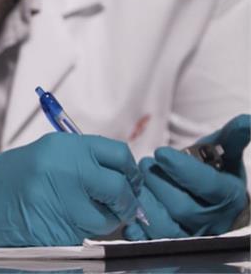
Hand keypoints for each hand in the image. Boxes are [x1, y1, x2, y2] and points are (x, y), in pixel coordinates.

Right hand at [0, 133, 142, 245]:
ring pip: (105, 220)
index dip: (129, 172)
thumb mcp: (48, 155)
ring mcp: (59, 202)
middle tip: (120, 207)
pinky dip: (80, 235)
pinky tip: (59, 224)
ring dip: (101, 223)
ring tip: (77, 215)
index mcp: (65, 147)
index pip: (118, 155)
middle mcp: (65, 170)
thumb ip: (84, 162)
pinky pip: (84, 238)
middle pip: (118, 189)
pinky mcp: (55, 231)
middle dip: (125, 203)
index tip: (128, 181)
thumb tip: (124, 179)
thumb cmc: (12, 177)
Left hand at [124, 114, 249, 239]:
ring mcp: (191, 236)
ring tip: (137, 183)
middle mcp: (212, 221)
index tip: (160, 152)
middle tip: (145, 164)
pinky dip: (137, 229)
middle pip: (182, 207)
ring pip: (165, 228)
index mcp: (229, 198)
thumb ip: (231, 138)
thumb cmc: (212, 173)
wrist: (206, 202)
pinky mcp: (170, 245)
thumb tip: (246, 121)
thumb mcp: (224, 154)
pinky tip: (128, 211)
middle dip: (158, 182)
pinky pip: (150, 242)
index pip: (208, 186)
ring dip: (146, 202)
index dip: (183, 169)